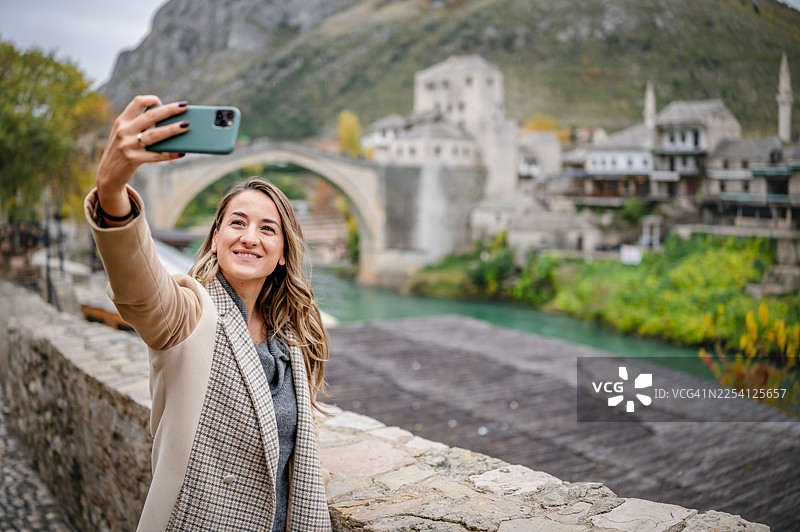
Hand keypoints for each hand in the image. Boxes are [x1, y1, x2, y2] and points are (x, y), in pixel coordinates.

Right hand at [95, 95, 188, 217]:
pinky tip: (181, 152)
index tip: (162, 102)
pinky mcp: (133, 159)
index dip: (151, 100)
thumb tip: (169, 122)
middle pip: (151, 116)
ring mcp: (128, 145)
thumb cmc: (122, 151)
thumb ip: (139, 127)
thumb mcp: (124, 135)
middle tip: (184, 107)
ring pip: (155, 134)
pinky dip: (170, 154)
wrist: (108, 174)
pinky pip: (156, 155)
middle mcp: (124, 131)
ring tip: (186, 126)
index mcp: (122, 121)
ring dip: (172, 129)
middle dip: (169, 110)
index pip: (137, 102)